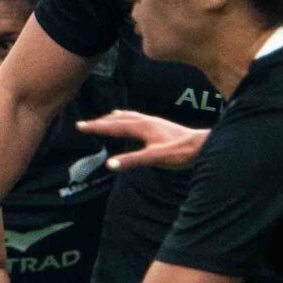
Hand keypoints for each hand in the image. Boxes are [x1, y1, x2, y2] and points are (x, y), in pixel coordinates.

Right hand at [78, 110, 204, 171]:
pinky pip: (137, 118)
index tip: (80, 126)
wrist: (202, 145)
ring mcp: (153, 122)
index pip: (113, 127)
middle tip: (84, 125)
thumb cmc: (180, 153)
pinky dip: (128, 118)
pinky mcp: (159, 126)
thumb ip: (132, 161)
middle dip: (100, 122)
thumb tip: (110, 164)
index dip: (96, 127)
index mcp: (142, 127)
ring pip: (128, 117)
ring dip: (114, 118)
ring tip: (105, 118)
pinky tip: (132, 121)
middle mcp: (146, 121)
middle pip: (118, 120)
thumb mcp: (155, 158)